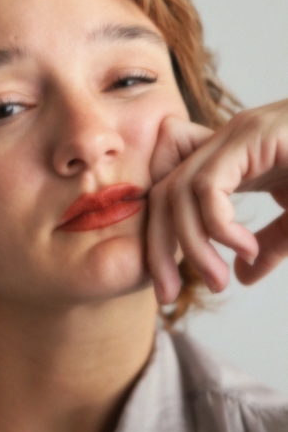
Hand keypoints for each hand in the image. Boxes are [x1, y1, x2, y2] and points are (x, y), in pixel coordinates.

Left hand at [147, 99, 287, 303]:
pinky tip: (246, 248)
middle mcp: (224, 145)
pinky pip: (209, 187)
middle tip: (169, 295)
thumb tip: (244, 276)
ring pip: (178, 192)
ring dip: (192, 246)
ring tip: (218, 282)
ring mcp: (236, 136)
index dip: (160, 242)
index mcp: (229, 161)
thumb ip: (272, 243)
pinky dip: (218, 226)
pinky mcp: (252, 136)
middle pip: (162, 195)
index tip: (168, 287)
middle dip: (158, 249)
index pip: (170, 198)